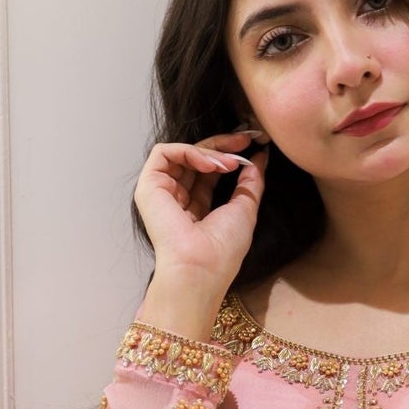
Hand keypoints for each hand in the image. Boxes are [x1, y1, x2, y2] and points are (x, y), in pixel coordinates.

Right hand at [132, 127, 269, 296]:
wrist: (200, 268)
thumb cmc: (222, 250)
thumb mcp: (245, 209)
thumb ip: (251, 182)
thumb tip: (260, 158)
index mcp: (196, 207)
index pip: (209, 170)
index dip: (229, 153)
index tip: (252, 144)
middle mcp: (176, 198)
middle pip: (196, 158)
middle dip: (222, 144)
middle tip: (244, 140)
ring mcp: (160, 192)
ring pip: (182, 152)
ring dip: (210, 150)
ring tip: (229, 163)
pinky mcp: (148, 186)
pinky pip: (165, 153)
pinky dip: (190, 151)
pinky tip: (211, 164)